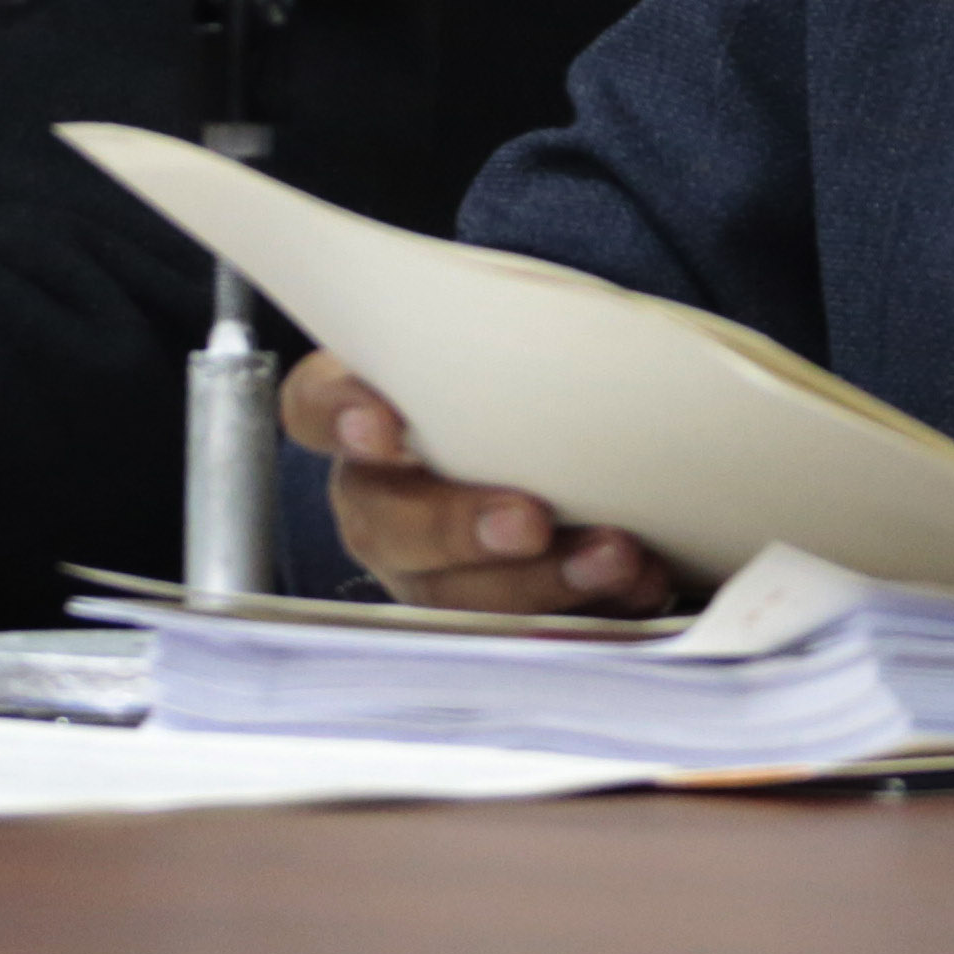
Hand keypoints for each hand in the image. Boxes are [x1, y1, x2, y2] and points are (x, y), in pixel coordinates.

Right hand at [278, 350, 680, 616]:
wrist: (566, 429)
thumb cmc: (519, 368)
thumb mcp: (511, 325)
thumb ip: (509, 326)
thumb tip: (574, 335)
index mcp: (364, 408)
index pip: (315, 408)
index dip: (339, 418)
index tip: (383, 426)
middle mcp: (379, 498)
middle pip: (386, 523)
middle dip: (459, 527)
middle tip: (530, 520)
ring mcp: (422, 567)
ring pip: (453, 594)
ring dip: (537, 582)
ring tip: (613, 557)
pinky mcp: (484, 613)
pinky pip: (519, 629)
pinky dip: (587, 608)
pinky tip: (638, 584)